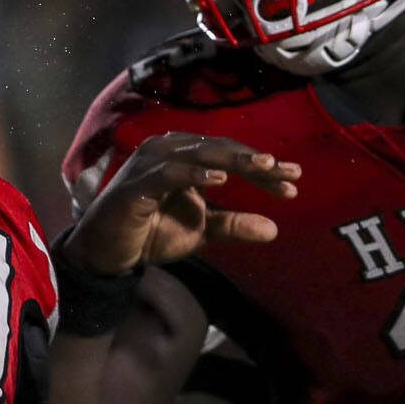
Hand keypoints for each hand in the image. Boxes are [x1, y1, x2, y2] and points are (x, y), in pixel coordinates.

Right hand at [64, 132, 300, 276]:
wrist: (109, 253)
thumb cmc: (153, 232)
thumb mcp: (202, 231)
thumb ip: (233, 225)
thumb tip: (274, 230)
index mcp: (188, 157)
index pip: (232, 156)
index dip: (263, 169)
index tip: (294, 182)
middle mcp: (170, 151)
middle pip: (222, 150)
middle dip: (256, 162)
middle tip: (288, 172)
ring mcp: (152, 163)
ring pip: (200, 154)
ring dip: (233, 160)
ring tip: (263, 167)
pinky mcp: (137, 183)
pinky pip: (170, 173)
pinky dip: (194, 174)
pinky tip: (219, 180)